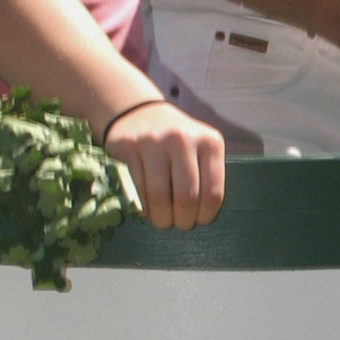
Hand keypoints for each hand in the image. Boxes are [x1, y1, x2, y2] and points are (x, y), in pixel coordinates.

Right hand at [108, 103, 225, 231]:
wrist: (140, 115)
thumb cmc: (177, 142)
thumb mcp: (201, 150)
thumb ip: (207, 176)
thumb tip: (203, 216)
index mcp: (209, 142)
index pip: (212, 192)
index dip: (206, 215)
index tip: (200, 220)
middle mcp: (182, 139)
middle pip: (186, 197)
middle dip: (183, 220)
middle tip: (179, 224)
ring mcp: (152, 142)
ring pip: (158, 197)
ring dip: (161, 218)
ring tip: (163, 220)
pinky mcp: (127, 148)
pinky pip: (135, 190)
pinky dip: (142, 207)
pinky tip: (147, 208)